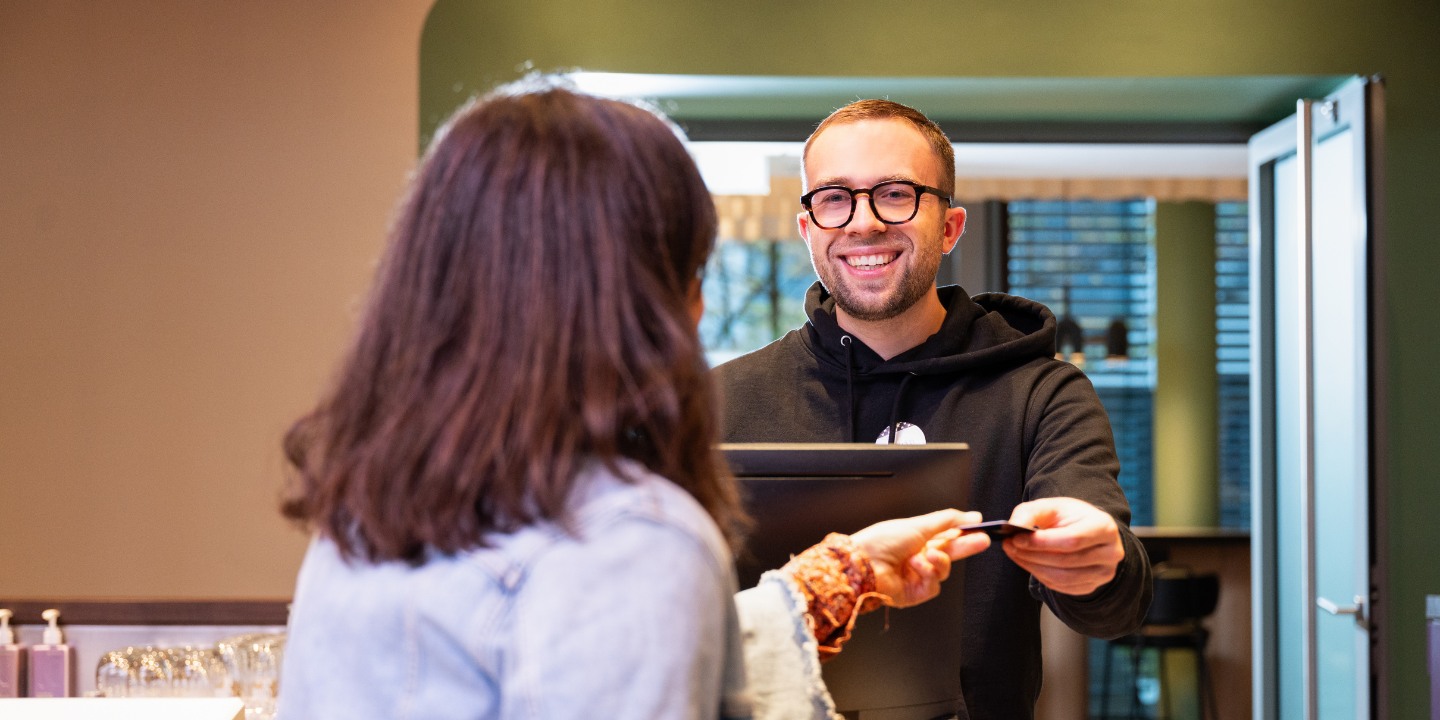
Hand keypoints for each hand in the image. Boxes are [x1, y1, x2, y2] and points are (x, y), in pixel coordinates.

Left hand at [850, 509, 990, 607]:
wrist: (863, 564)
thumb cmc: (882, 541)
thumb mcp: (918, 525)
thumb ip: (947, 521)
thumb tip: (970, 516)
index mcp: (917, 538)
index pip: (947, 536)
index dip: (963, 533)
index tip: (979, 528)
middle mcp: (917, 556)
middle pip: (950, 554)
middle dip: (966, 547)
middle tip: (982, 541)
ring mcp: (916, 576)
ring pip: (943, 571)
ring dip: (938, 561)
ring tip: (926, 555)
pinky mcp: (914, 593)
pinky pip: (934, 585)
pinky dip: (927, 574)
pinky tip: (915, 567)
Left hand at [1002, 497, 1124, 595]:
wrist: (1085, 531)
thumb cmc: (1068, 518)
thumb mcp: (1051, 507)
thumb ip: (1030, 512)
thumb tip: (1014, 526)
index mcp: (1104, 527)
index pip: (1072, 540)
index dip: (1042, 542)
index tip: (1016, 538)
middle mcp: (1110, 552)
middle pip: (1066, 560)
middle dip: (1032, 555)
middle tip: (1009, 546)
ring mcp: (1103, 573)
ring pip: (1062, 577)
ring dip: (1033, 567)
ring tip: (1015, 554)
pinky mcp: (1092, 586)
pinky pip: (1062, 587)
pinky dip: (1040, 576)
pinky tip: (1028, 563)